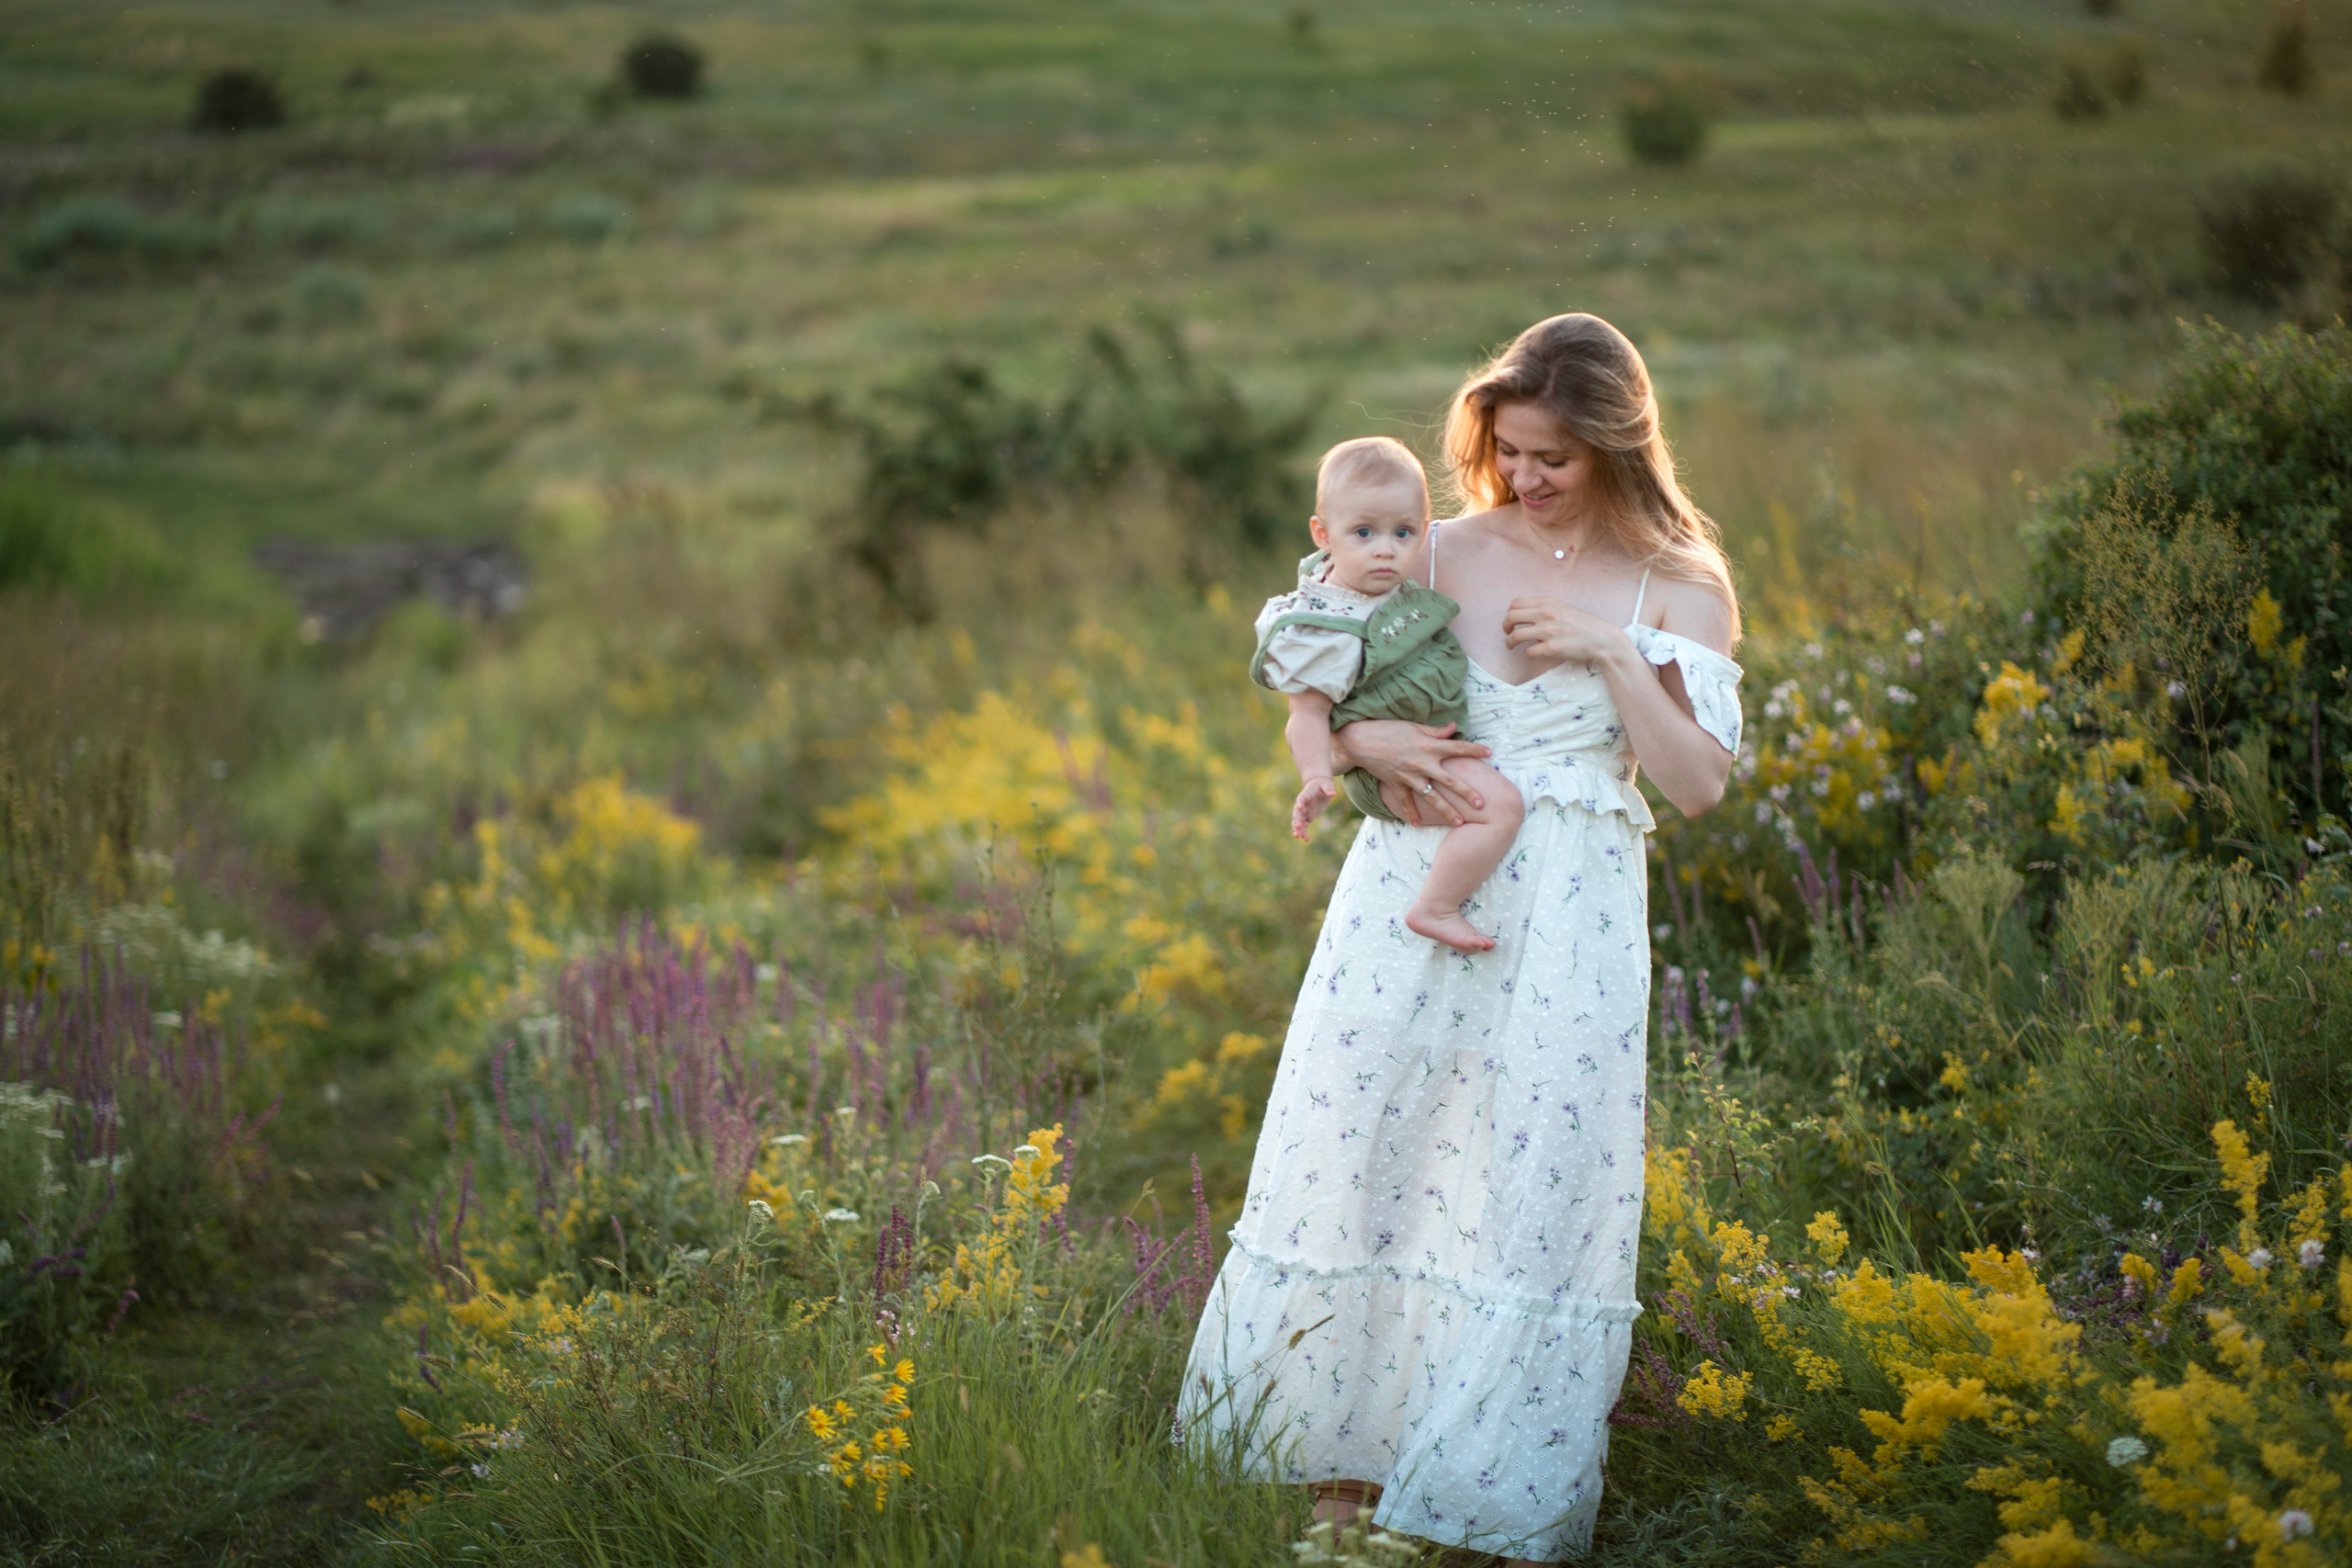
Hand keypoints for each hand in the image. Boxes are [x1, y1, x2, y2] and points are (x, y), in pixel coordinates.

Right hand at [1292, 777, 1337, 839]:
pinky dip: (1304, 833)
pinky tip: (1306, 840)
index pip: (1301, 798)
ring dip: (1297, 829)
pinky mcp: (1307, 818)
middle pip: (1297, 812)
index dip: (1300, 802)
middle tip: (1297, 826)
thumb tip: (1333, 793)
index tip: (1299, 807)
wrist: (1318, 786)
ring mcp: (1303, 812)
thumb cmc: (1322, 784)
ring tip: (1297, 836)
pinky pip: (1304, 826)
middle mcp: (1302, 804)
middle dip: (1297, 819)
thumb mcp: (1326, 784)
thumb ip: (1329, 788)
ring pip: (1298, 821)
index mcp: (1306, 794)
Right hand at [1333, 719, 1488, 826]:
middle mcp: (1423, 764)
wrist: (1360, 740)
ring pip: (1433, 797)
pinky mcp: (1397, 784)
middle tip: (1482, 805)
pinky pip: (1406, 803)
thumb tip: (1454, 727)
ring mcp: (1410, 777)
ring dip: (1447, 811)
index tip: (1490, 753)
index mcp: (1429, 746)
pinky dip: (1412, 814)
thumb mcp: (1414, 726)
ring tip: (1460, 822)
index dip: (1475, 749)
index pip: (1458, 747)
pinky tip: (1418, 825)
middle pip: (1451, 781)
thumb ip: (1435, 731)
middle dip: (1468, 794)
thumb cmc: (1388, 729)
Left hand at [1502, 596, 1630, 668]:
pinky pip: (1528, 652)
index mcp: (1548, 603)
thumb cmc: (1584, 625)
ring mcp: (1548, 632)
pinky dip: (1527, 654)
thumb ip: (1546, 608)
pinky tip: (1533, 654)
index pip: (1516, 603)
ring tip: (1512, 647)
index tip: (1512, 621)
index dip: (1510, 613)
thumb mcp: (1564, 608)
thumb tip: (1526, 614)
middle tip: (1508, 633)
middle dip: (1505, 627)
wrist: (1603, 640)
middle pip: (1511, 617)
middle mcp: (1546, 615)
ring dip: (1510, 643)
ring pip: (1515, 636)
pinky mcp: (1551, 649)